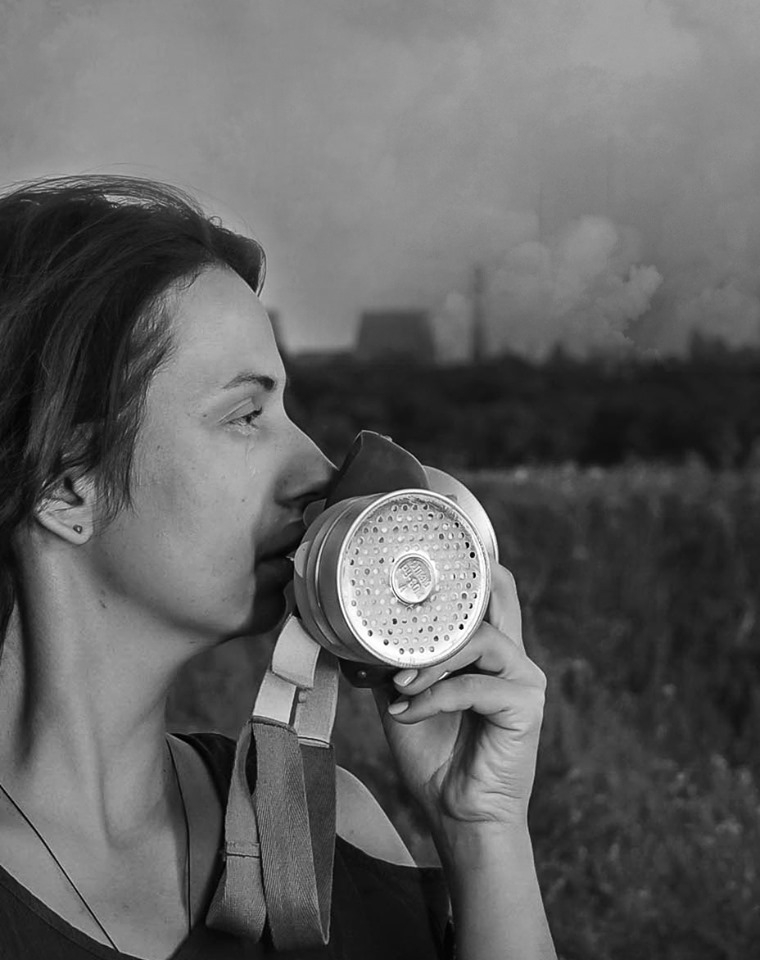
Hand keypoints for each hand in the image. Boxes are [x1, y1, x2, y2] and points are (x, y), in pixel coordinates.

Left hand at [373, 564, 546, 831]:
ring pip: (479, 640)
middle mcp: (512, 656)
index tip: (423, 560)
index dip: (465, 567)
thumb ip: (391, 663)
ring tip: (400, 683)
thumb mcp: (403, 696)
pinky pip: (474, 687)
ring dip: (431, 660)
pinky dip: (434, 697)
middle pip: (501, 593)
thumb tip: (349, 635)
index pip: (489, 590)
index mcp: (488, 649)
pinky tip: (408, 713)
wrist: (457, 814)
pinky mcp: (525, 706)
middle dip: (456, 592)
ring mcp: (524, 679)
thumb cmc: (434, 754)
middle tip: (410, 606)